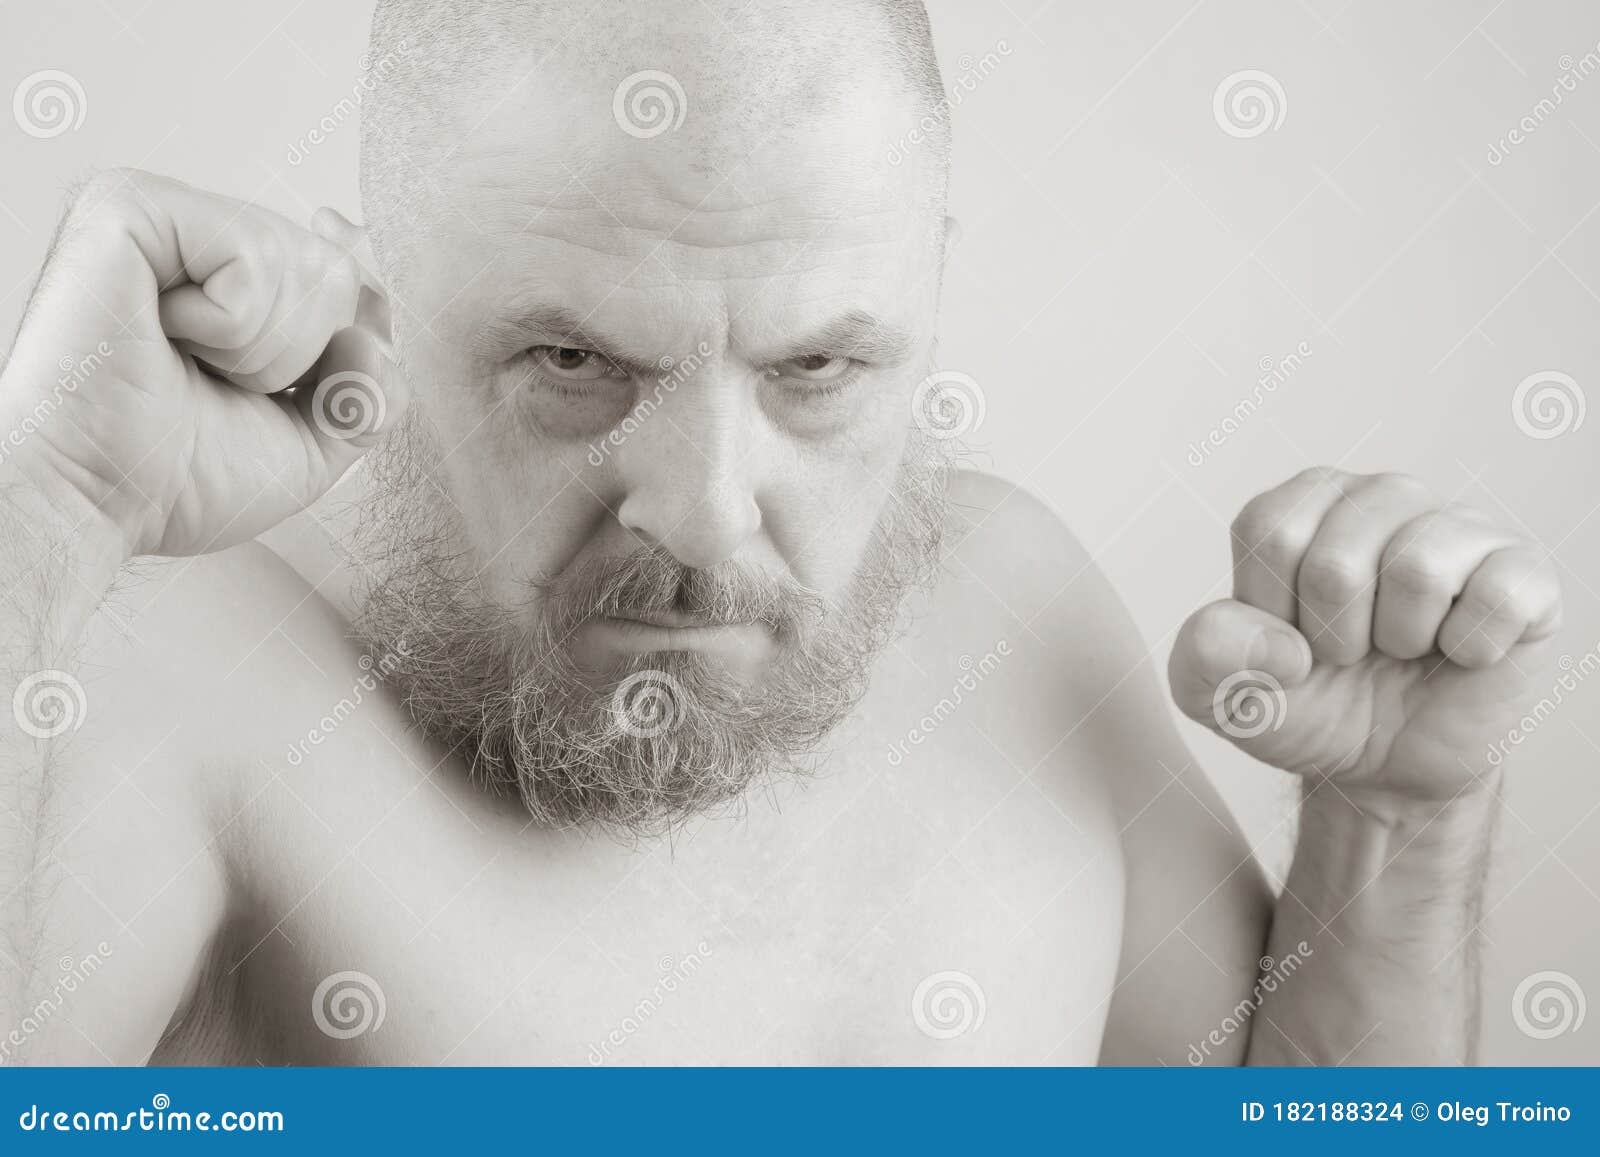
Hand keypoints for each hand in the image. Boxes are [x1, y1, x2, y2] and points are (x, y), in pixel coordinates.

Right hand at [0, 168, 405, 557]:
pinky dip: (231, 327)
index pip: (347, 272)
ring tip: (185, 364)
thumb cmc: (182, 479)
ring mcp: (164, 211)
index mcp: (232, 276)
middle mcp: (198, 232)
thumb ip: (374, 386)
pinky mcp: (130, 205)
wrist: (93, 504)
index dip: (349, 338)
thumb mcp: (318, 440)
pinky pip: (256, 256)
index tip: (286, 387)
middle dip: (297, 358)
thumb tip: (375, 320)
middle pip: (337, 271)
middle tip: (213, 383)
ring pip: (306, 263)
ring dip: (260, 350)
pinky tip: (167, 338)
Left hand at [1169, 468, 1561, 803]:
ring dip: (1398, 641)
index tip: (1288, 638)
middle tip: (1350, 651)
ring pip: (1417, 569)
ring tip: (1400, 648)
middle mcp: (1379, 496)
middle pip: (1337, 560)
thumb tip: (1278, 644)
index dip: (1273, 613)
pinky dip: (1469, 648)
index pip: (1271, 534)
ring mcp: (1456, 526)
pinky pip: (1498, 595)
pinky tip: (1458, 652)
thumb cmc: (1304, 704)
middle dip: (1333, 636)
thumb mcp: (1218, 693)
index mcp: (1301, 503)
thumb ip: (1204, 654)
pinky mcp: (1522, 571)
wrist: (1381, 766)